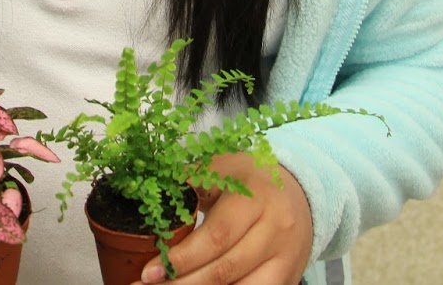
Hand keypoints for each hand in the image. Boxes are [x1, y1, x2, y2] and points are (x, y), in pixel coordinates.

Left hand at [140, 154, 311, 283]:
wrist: (298, 192)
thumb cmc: (248, 180)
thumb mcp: (219, 169)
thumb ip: (186, 183)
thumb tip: (143, 196)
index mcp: (255, 198)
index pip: (217, 236)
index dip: (182, 259)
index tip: (149, 271)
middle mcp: (276, 230)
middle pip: (225, 270)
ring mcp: (285, 259)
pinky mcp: (289, 279)